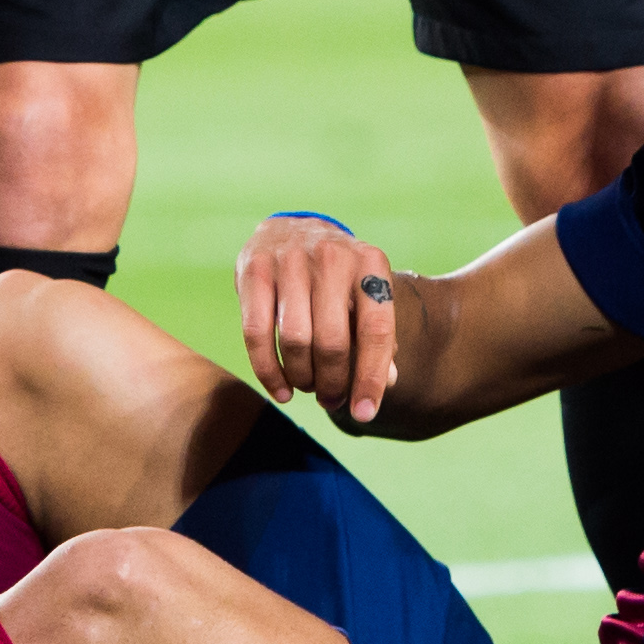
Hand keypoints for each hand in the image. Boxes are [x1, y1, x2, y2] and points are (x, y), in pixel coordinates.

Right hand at [238, 214, 400, 427]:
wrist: (290, 229)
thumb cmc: (336, 277)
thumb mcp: (365, 294)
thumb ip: (377, 335)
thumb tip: (388, 382)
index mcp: (370, 263)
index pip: (376, 330)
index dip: (371, 378)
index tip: (365, 414)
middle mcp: (332, 257)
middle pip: (332, 341)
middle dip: (332, 382)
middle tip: (331, 400)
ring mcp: (291, 260)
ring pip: (295, 341)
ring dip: (302, 378)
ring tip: (308, 388)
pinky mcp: (255, 269)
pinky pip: (257, 334)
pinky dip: (268, 372)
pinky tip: (281, 390)